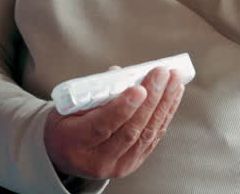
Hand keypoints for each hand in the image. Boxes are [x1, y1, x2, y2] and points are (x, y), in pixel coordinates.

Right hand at [43, 67, 185, 180]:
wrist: (64, 154)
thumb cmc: (64, 125)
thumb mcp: (66, 108)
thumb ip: (92, 93)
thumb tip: (121, 74)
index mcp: (75, 143)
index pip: (102, 126)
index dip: (123, 108)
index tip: (139, 88)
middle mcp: (98, 160)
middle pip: (130, 130)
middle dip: (151, 99)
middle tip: (162, 74)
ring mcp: (118, 165)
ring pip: (146, 134)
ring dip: (164, 105)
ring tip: (175, 80)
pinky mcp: (133, 163)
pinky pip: (152, 138)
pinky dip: (165, 115)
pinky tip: (173, 96)